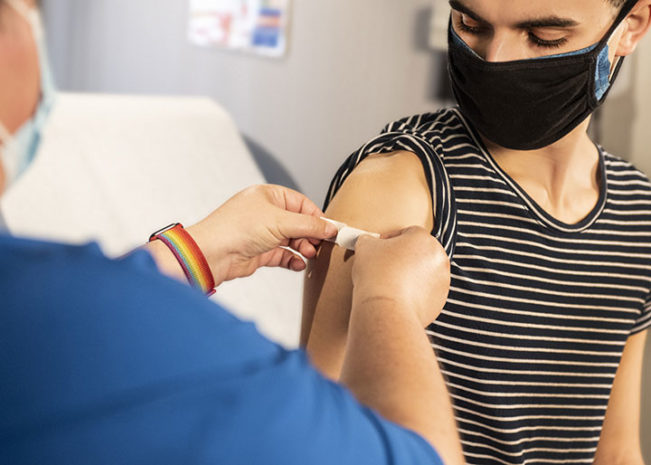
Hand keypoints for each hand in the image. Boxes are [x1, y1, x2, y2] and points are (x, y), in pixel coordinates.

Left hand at [188, 185, 337, 285]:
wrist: (212, 253)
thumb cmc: (236, 228)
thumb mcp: (280, 221)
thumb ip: (309, 225)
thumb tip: (330, 227)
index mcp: (268, 196)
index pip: (301, 204)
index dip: (317, 217)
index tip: (332, 230)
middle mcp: (265, 213)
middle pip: (298, 223)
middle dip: (311, 235)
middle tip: (322, 245)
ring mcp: (262, 233)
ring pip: (291, 240)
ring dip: (303, 248)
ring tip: (310, 254)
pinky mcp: (259, 252)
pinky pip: (282, 255)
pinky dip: (292, 260)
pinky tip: (299, 264)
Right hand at [351, 226, 449, 326]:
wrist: (386, 309)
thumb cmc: (377, 275)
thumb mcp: (365, 246)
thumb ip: (370, 240)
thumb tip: (369, 242)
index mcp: (424, 238)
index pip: (407, 233)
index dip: (390, 240)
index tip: (379, 248)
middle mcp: (438, 257)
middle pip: (419, 252)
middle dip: (403, 257)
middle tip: (385, 265)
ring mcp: (442, 280)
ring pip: (423, 273)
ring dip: (409, 275)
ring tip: (390, 282)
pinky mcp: (439, 300)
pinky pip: (425, 292)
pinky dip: (414, 293)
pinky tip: (397, 296)